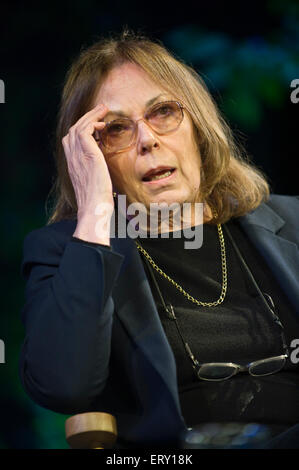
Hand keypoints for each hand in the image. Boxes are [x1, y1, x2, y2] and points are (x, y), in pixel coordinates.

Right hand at [62, 104, 113, 243]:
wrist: (94, 209)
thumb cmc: (98, 204)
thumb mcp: (95, 187)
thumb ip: (97, 176)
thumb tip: (106, 176)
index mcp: (73, 166)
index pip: (70, 141)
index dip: (82, 131)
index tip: (97, 127)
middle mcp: (72, 159)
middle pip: (72, 131)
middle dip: (86, 119)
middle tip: (100, 112)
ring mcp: (78, 156)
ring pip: (78, 127)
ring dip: (91, 116)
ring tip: (103, 109)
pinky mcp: (88, 154)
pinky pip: (85, 130)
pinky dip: (93, 122)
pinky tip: (103, 124)